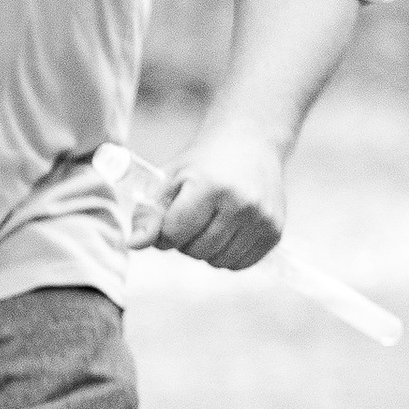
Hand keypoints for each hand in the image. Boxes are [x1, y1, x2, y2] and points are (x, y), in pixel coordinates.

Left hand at [137, 116, 287, 269]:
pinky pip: (240, 264)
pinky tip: (227, 231)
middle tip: (191, 218)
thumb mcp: (170, 179)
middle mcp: (240, 203)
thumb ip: (149, 213)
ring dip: (206, 250)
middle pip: (196, 251)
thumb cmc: (203, 164)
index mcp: (210, 186)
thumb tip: (133, 245)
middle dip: (185, 241)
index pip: (173, 233)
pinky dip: (227, 255)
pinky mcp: (275, 232)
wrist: (250, 144)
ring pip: (218, 262)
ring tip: (210, 223)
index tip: (168, 217)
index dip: (164, 232)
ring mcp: (261, 219)